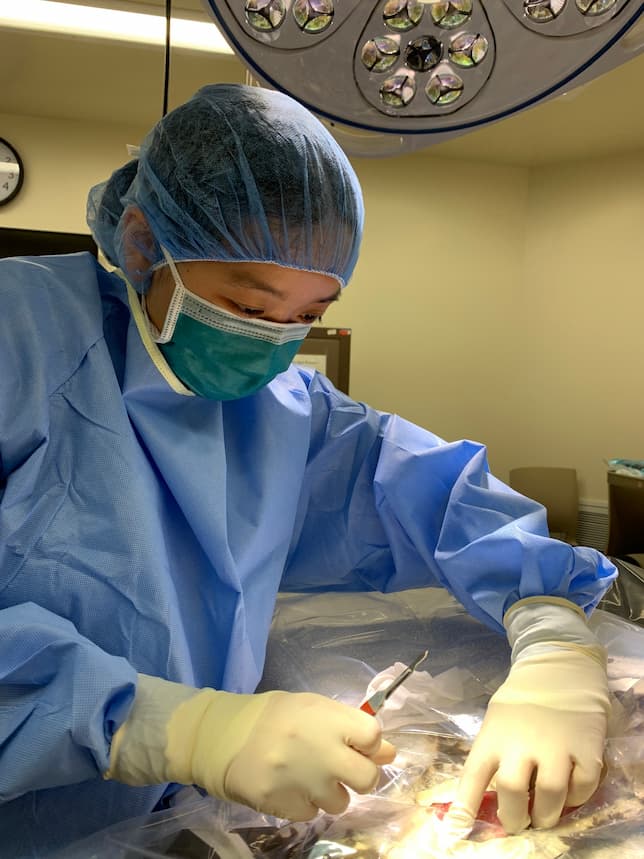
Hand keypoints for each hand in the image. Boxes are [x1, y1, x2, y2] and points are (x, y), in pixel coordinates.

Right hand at [106, 675, 395, 819]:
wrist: (219, 735)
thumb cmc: (270, 716)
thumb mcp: (310, 707)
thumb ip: (349, 725)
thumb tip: (388, 751)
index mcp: (327, 717)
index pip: (374, 737)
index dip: (370, 744)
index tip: (357, 744)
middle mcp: (320, 749)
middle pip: (367, 777)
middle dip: (360, 776)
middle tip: (341, 770)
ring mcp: (302, 780)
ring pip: (341, 802)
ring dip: (330, 792)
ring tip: (308, 777)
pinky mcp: (283, 805)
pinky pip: (312, 814)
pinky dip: (305, 803)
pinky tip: (290, 787)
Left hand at [443, 600, 610, 836]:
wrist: (558, 669)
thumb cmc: (521, 701)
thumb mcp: (496, 721)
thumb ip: (493, 755)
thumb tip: (484, 797)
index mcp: (493, 737)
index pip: (473, 777)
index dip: (464, 808)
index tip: (456, 831)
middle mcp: (522, 744)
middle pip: (512, 793)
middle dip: (514, 818)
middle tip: (518, 823)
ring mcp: (556, 747)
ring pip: (549, 797)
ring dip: (545, 815)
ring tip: (542, 816)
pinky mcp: (586, 749)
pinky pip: (582, 788)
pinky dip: (576, 799)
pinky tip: (569, 794)